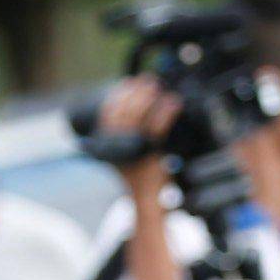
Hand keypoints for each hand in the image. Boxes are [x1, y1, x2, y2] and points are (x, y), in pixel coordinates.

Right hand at [95, 75, 181, 202]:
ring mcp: (132, 150)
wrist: (146, 199)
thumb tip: (132, 107)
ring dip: (149, 98)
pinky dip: (165, 113)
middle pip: (123, 112)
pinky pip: (157, 129)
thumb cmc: (137, 175)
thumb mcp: (122, 154)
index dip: (117, 96)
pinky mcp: (150, 155)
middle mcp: (117, 147)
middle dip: (136, 92)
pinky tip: (172, 103)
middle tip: (147, 80)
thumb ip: (122, 135)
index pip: (107, 115)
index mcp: (107, 145)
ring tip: (159, 87)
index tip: (127, 83)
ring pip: (138, 118)